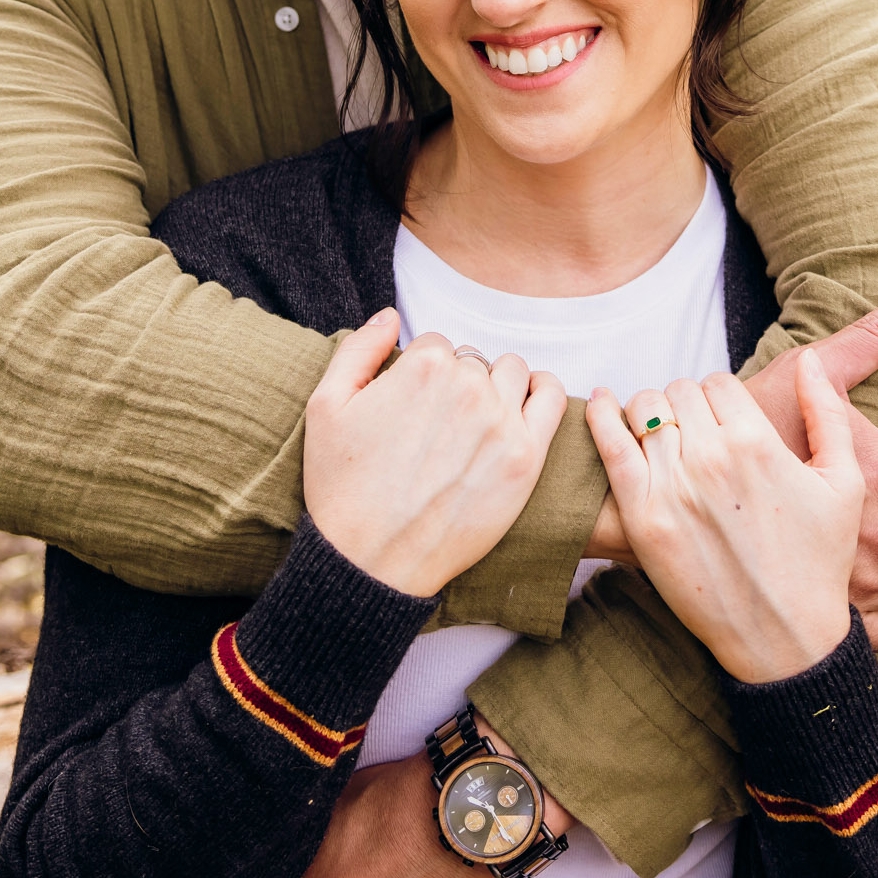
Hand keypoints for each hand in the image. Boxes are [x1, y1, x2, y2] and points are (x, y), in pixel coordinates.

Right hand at [304, 313, 565, 596]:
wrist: (370, 562)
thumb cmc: (342, 487)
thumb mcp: (325, 406)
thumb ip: (359, 349)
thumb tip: (390, 315)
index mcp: (423, 366)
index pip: (436, 345)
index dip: (421, 374)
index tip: (413, 408)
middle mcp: (469, 386)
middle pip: (473, 360)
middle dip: (457, 383)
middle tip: (438, 427)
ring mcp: (502, 422)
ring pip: (513, 372)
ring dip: (497, 386)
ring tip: (476, 419)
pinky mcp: (526, 459)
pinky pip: (552, 400)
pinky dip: (542, 392)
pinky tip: (526, 403)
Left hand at [584, 286, 877, 569]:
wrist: (784, 638)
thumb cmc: (819, 562)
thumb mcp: (843, 482)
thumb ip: (827, 412)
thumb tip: (809, 358)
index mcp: (758, 443)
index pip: (719, 383)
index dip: (721, 398)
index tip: (723, 422)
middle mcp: (711, 458)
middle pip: (679, 393)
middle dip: (687, 406)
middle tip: (695, 433)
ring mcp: (672, 488)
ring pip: (644, 409)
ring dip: (651, 413)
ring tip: (661, 434)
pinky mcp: (641, 518)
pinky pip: (609, 446)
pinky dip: (600, 416)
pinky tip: (600, 403)